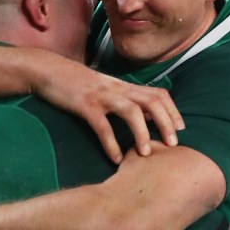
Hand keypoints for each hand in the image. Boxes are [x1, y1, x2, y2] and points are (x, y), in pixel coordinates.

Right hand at [31, 55, 183, 163]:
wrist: (48, 70)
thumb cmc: (77, 83)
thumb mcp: (106, 89)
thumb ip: (125, 100)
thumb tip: (146, 116)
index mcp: (124, 86)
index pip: (158, 94)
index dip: (173, 110)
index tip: (181, 129)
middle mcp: (118, 89)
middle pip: (152, 101)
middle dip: (166, 123)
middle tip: (173, 145)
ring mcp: (102, 96)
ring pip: (131, 111)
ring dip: (142, 132)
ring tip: (146, 153)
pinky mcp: (84, 105)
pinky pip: (102, 125)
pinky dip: (110, 143)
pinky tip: (115, 159)